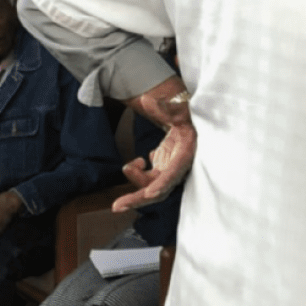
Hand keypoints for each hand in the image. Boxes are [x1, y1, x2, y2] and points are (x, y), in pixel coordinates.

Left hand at [114, 81, 195, 212]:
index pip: (174, 172)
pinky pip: (148, 178)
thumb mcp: (179, 107)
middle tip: (116, 206)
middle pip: (159, 189)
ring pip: (151, 185)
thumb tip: (146, 100)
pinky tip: (139, 161)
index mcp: (186, 152)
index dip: (163, 183)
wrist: (189, 120)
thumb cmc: (186, 115)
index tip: (149, 193)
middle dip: (138, 198)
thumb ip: (164, 106)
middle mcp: (178, 166)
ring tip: (127, 166)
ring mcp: (169, 169)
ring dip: (136, 181)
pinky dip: (138, 172)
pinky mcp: (163, 168)